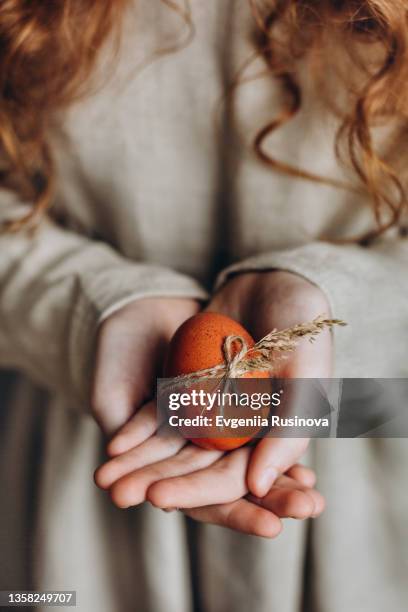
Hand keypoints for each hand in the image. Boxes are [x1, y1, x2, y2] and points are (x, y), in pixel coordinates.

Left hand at [95, 271, 328, 534]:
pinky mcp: (191, 388)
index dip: (197, 491)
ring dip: (141, 466)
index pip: (232, 479)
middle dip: (158, 483)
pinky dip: (140, 430)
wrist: (277, 281)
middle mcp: (241, 434)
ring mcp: (214, 411)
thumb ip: (288, 432)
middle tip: (118, 495)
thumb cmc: (302, 328)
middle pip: (196, 468)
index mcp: (272, 441)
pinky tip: (114, 444)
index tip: (158, 499)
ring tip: (105, 479)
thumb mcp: (305, 376)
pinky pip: (163, 414)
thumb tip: (255, 487)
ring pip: (174, 447)